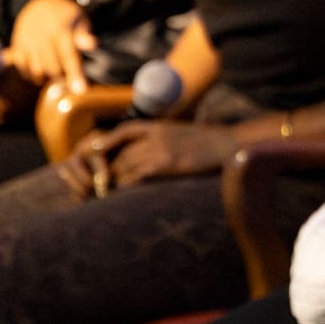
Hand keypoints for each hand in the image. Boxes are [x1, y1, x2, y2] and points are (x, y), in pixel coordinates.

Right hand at [9, 0, 96, 91]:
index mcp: (61, 30)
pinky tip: (42, 67)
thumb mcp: (79, 19)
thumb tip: (92, 44)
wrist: (38, 3)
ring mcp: (27, 43)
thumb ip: (84, 34)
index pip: (69, 56)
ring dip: (49, 76)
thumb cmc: (65, 16)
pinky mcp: (17, 47)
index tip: (81, 91)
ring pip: (38, 72)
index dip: (75, 74)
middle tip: (72, 76)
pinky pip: (24, 69)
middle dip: (64, 77)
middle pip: (53, 69)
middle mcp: (42, 37)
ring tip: (57, 69)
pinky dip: (33, 73)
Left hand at [52, 120, 238, 199]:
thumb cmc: (209, 144)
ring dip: (111, 183)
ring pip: (123, 166)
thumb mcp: (181, 135)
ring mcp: (158, 149)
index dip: (105, 143)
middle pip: (118, 152)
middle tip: (93, 186)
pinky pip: (136, 176)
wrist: (231, 146)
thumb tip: (147, 155)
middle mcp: (154, 136)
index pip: (121, 132)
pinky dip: (125, 187)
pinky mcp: (165, 163)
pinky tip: (120, 197)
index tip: (93, 154)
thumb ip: (162, 139)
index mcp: (157, 126)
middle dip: (104, 170)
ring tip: (101, 197)